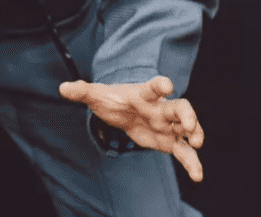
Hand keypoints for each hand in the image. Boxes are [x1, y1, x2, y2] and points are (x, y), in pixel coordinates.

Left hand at [59, 75, 204, 181]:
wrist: (123, 111)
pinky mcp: (168, 141)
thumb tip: (63, 88)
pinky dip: (191, 162)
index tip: (167, 85)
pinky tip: (197, 175)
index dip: (160, 85)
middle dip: (187, 115)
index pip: (154, 87)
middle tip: (189, 127)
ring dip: (195, 135)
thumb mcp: (97, 96)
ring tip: (197, 147)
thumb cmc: (113, 100)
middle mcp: (160, 108)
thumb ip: (83, 91)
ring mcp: (168, 124)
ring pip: (187, 128)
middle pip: (179, 106)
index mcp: (144, 94)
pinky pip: (183, 151)